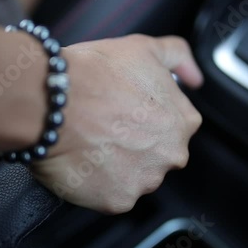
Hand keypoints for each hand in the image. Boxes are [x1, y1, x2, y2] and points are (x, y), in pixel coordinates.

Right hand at [29, 34, 202, 213]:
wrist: (52, 100)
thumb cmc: (95, 73)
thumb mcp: (144, 48)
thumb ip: (178, 57)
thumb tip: (194, 77)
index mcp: (182, 122)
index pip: (171, 125)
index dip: (144, 116)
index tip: (124, 111)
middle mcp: (171, 155)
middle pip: (155, 154)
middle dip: (134, 144)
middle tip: (106, 126)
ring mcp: (145, 179)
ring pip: (133, 176)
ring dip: (116, 165)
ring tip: (92, 142)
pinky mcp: (117, 199)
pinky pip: (109, 195)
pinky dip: (97, 183)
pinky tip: (85, 161)